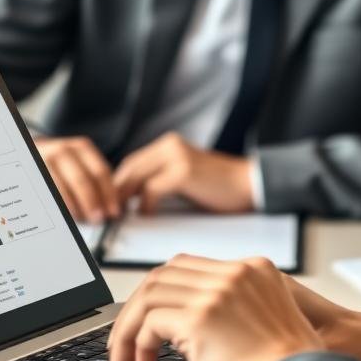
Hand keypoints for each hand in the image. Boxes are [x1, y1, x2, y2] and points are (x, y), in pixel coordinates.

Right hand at [33, 135, 119, 222]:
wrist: (31, 155)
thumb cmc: (62, 167)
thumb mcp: (80, 166)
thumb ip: (95, 184)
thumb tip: (112, 210)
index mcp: (81, 148)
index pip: (100, 171)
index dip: (109, 194)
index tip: (113, 212)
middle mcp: (63, 151)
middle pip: (82, 179)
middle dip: (92, 202)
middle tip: (98, 219)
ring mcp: (45, 160)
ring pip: (63, 188)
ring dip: (75, 208)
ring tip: (82, 220)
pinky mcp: (32, 173)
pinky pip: (48, 193)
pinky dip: (59, 206)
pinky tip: (65, 216)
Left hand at [106, 254, 322, 360]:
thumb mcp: (265, 325)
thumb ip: (233, 311)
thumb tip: (186, 327)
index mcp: (255, 270)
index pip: (189, 266)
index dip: (161, 293)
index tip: (146, 321)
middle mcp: (236, 274)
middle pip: (165, 274)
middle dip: (136, 310)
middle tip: (124, 344)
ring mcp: (219, 292)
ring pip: (150, 294)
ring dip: (128, 331)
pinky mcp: (202, 318)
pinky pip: (150, 322)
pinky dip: (136, 344)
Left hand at [113, 132, 253, 213]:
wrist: (248, 184)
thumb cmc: (216, 185)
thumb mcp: (183, 175)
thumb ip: (159, 177)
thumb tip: (131, 196)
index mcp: (168, 144)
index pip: (131, 162)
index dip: (119, 183)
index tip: (112, 202)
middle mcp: (169, 145)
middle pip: (130, 168)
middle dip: (117, 192)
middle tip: (112, 212)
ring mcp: (177, 156)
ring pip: (136, 177)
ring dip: (126, 198)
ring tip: (123, 216)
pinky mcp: (183, 171)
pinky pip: (152, 189)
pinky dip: (145, 204)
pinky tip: (147, 214)